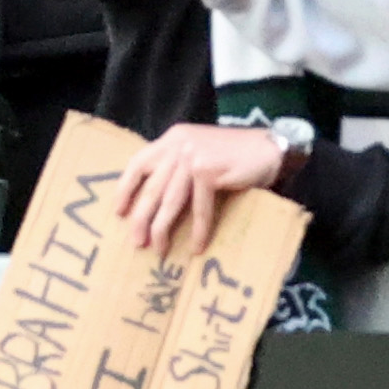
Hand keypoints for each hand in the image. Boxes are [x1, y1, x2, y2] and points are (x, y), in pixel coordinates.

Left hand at [113, 119, 290, 257]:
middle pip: (151, 187)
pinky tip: (197, 247)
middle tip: (136, 242)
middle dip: (141, 218)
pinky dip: (199, 230)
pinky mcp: (208, 171)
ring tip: (159, 250)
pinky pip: (200, 209)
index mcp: (172, 139)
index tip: (119, 212)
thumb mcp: (199, 151)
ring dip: (163, 229)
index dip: (126, 188)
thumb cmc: (235, 155)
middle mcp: (178, 145)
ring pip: (171, 201)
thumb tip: (156, 202)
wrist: (270, 148)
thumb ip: (178, 165)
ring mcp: (193, 157)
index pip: (139, 163)